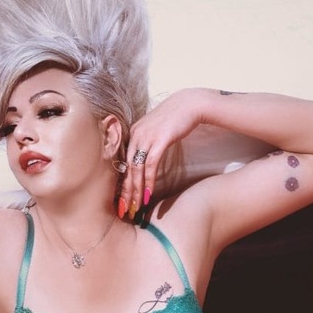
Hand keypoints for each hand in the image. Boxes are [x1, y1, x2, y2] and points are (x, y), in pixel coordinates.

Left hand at [120, 89, 204, 219]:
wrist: (191, 104)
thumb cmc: (176, 118)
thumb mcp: (157, 130)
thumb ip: (148, 143)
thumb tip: (145, 160)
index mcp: (133, 133)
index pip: (124, 162)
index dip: (122, 182)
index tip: (122, 199)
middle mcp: (136, 134)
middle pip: (127, 168)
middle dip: (126, 191)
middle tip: (124, 209)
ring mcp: (146, 136)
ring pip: (136, 168)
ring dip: (136, 190)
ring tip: (136, 206)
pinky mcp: (159, 139)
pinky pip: (150, 164)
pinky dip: (148, 180)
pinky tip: (148, 193)